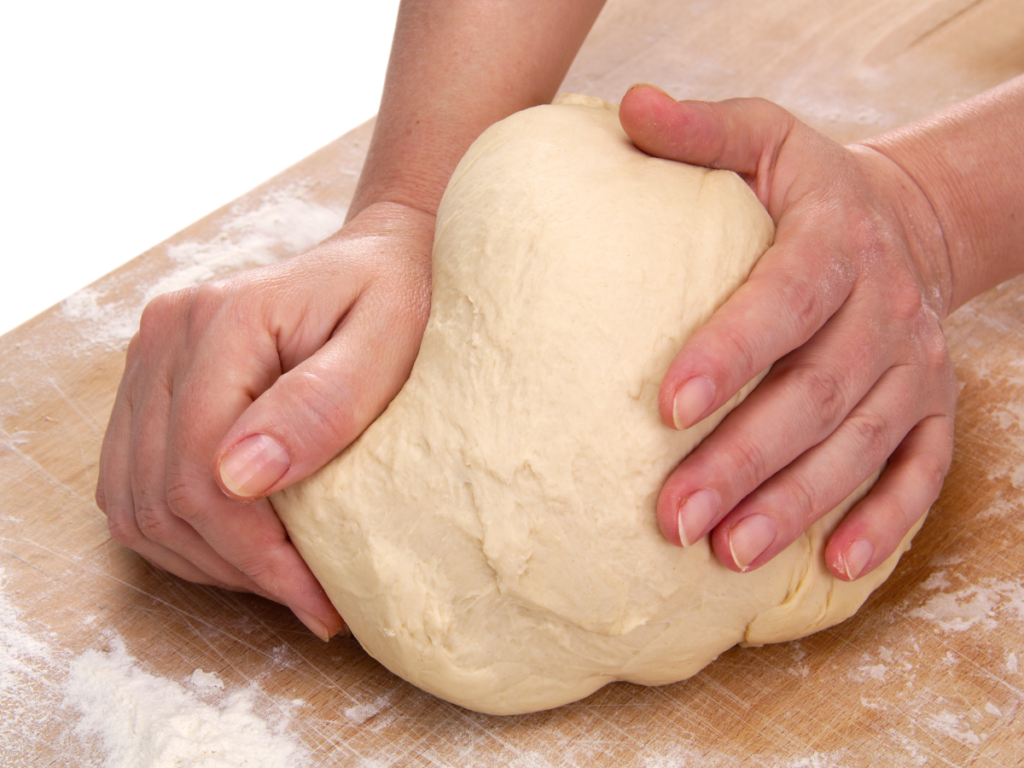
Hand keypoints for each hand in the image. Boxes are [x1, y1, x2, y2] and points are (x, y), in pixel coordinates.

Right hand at [96, 201, 433, 636]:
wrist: (375, 262)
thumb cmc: (394, 297)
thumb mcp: (385, 341)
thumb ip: (322, 403)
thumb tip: (238, 479)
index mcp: (221, 321)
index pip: (203, 469)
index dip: (257, 554)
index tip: (320, 600)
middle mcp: (165, 337)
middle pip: (162, 495)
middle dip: (236, 567)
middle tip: (309, 599)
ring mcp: (148, 361)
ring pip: (136, 503)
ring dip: (204, 560)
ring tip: (280, 580)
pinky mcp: (150, 386)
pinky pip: (133, 487)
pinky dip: (180, 535)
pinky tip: (240, 548)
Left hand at [619, 85, 957, 580]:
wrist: (901, 222)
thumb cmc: (805, 190)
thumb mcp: (763, 136)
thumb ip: (701, 130)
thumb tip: (629, 107)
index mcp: (835, 240)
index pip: (785, 299)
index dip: (731, 352)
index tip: (666, 405)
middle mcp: (883, 310)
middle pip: (816, 394)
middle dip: (744, 460)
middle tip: (673, 518)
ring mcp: (914, 367)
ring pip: (859, 447)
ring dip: (795, 505)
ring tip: (726, 554)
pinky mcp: (932, 409)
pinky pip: (920, 473)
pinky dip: (883, 521)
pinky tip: (832, 565)